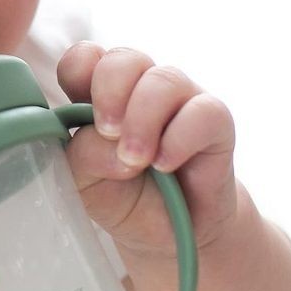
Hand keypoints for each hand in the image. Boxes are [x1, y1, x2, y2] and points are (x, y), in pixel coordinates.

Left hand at [57, 43, 237, 256]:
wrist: (172, 232)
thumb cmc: (122, 195)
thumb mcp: (85, 183)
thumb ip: (84, 154)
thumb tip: (108, 139)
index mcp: (99, 91)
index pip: (84, 57)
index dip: (77, 72)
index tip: (74, 114)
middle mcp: (139, 86)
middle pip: (123, 58)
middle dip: (109, 93)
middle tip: (108, 133)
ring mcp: (178, 99)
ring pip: (163, 80)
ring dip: (142, 120)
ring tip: (134, 160)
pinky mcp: (215, 120)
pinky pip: (203, 111)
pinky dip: (178, 139)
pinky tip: (164, 164)